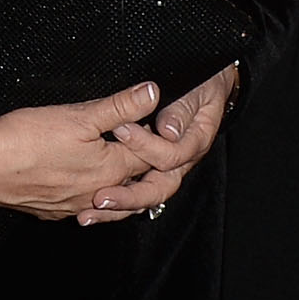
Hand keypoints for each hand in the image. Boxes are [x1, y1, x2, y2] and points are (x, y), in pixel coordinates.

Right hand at [0, 83, 164, 222]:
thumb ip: (120, 105)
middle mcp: (97, 195)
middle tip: (137, 143)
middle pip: (134, 183)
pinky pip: (81, 206)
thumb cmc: (28, 140)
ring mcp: (74, 207)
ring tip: (113, 163)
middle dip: (141, 164)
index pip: (152, 158)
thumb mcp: (80, 114)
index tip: (152, 124)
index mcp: (111, 170)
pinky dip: (88, 193)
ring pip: (108, 198)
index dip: (155, 139)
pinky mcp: (52, 211)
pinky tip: (78, 179)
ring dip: (116, 182)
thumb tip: (152, 93)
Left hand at [87, 63, 236, 216]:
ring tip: (89, 213)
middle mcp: (180, 161)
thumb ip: (181, 110)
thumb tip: (167, 131)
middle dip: (128, 196)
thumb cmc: (202, 85)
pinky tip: (89, 210)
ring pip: (144, 195)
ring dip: (118, 206)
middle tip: (101, 197)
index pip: (170, 155)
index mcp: (194, 143)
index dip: (145, 145)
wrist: (209, 86)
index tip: (121, 129)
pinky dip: (114, 201)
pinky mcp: (149, 168)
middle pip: (158, 188)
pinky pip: (134, 190)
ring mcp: (165, 167)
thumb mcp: (197, 92)